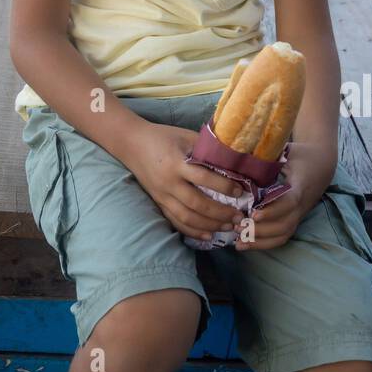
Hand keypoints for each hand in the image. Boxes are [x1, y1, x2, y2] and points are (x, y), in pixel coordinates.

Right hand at [125, 123, 245, 241]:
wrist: (132, 144)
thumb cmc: (163, 136)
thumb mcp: (185, 136)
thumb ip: (205, 148)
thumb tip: (231, 161)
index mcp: (176, 163)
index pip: (203, 178)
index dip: (223, 186)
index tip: (240, 191)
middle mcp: (169, 183)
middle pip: (197, 204)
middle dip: (220, 213)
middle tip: (238, 217)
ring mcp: (162, 196)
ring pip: (187, 217)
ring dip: (209, 225)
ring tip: (228, 227)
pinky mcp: (158, 203)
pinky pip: (176, 222)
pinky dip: (192, 231)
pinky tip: (208, 236)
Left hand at [233, 142, 335, 251]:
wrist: (322, 166)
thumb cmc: (303, 155)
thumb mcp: (290, 150)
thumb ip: (272, 155)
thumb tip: (245, 154)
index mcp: (299, 186)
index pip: (289, 203)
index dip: (272, 211)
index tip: (254, 213)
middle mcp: (301, 205)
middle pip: (284, 225)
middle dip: (260, 230)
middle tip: (237, 227)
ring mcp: (298, 215)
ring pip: (282, 234)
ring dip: (260, 241)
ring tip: (238, 241)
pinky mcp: (294, 220)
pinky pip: (281, 237)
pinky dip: (264, 243)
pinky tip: (245, 244)